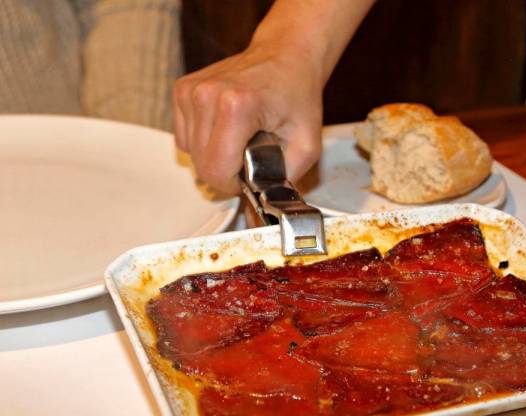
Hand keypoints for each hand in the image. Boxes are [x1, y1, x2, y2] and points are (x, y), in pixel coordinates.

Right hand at [173, 41, 323, 192]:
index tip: (251, 174)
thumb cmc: (297, 95)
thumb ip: (284, 182)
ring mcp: (191, 91)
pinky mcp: (183, 90)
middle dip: (227, 171)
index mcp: (237, 106)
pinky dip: (204, 141)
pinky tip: (226, 129)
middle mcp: (207, 95)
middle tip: (251, 155)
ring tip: (241, 138)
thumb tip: (261, 213)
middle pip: (201, 165)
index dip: (234, 184)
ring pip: (190, 153)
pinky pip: (185, 137)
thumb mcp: (306, 146)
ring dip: (215, 156)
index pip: (216, 170)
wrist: (286, 56)